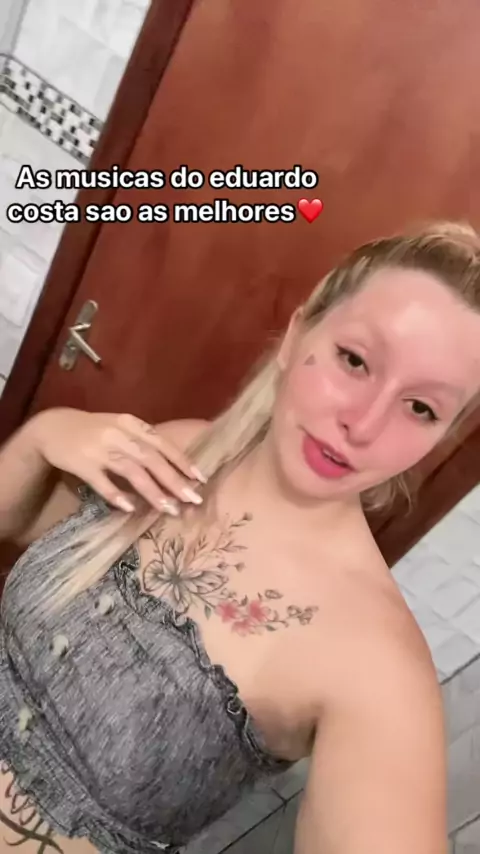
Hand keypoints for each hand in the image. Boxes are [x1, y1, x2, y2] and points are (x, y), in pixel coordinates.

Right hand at [28, 408, 205, 514]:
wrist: (53, 427)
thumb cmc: (94, 430)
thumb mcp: (120, 427)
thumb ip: (143, 442)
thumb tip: (175, 467)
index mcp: (131, 424)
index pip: (162, 443)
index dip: (182, 461)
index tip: (200, 479)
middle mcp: (119, 434)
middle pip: (152, 459)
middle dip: (174, 481)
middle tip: (192, 499)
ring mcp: (100, 449)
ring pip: (132, 472)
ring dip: (153, 492)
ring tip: (169, 509)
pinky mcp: (82, 464)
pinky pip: (102, 483)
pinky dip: (117, 496)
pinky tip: (130, 508)